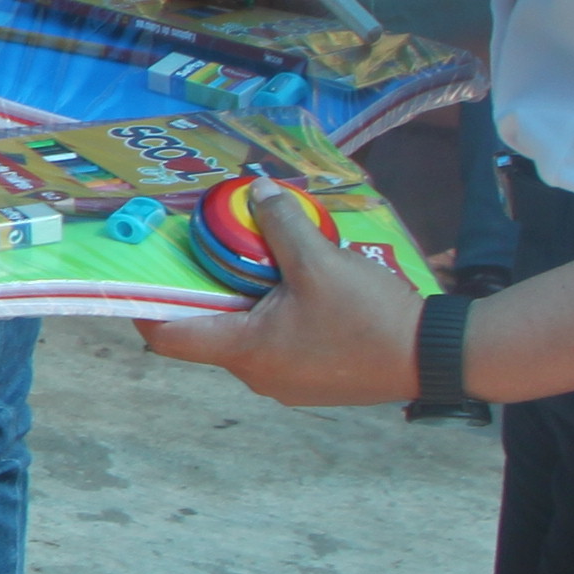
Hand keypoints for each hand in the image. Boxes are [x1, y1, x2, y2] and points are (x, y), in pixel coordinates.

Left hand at [135, 186, 424, 405]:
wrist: (432, 357)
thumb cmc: (369, 315)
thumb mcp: (321, 260)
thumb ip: (282, 224)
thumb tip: (258, 189)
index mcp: (245, 351)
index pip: (168, 338)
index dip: (145, 307)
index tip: (141, 275)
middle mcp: (256, 375)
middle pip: (209, 330)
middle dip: (208, 289)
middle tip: (215, 249)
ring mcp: (285, 384)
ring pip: (246, 336)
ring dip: (247, 300)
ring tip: (265, 260)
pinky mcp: (312, 382)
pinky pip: (276, 345)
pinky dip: (275, 316)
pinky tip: (301, 286)